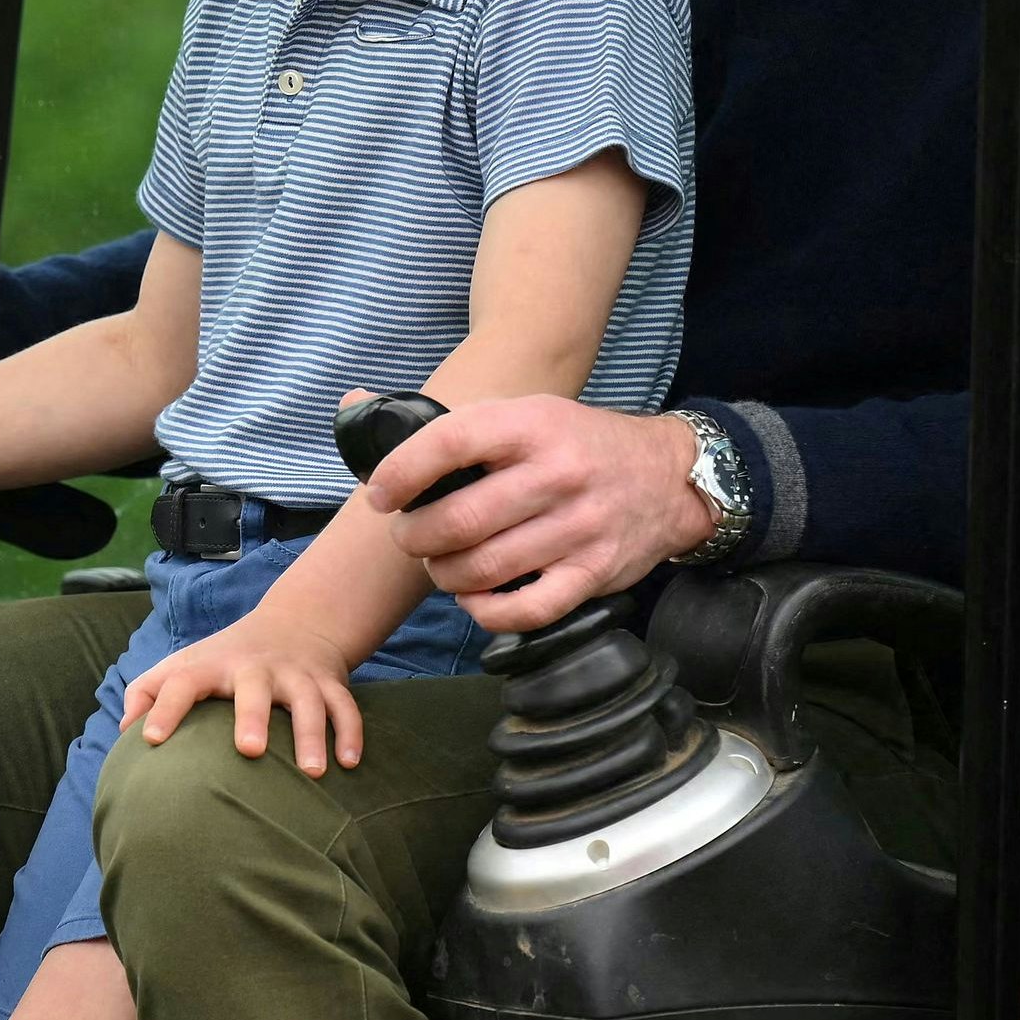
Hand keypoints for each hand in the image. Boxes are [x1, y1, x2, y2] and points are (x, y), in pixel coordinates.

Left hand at [121, 610, 370, 775]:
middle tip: (249, 749)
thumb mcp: (185, 663)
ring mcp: (296, 674)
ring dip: (312, 734)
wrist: (295, 622)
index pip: (182, 682)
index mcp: (213, 665)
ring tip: (312, 772)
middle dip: (253, 716)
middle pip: (254, 688)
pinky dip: (351, 733)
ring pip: (309, 701)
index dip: (164, 708)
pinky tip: (350, 763)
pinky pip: (345, 707)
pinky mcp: (329, 683)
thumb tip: (122, 731)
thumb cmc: (225, 658)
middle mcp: (255, 668)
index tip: (151, 740)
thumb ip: (147, 691)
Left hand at [365, 396, 713, 631]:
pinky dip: (487, 612)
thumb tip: (351, 407)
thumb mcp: (526, 415)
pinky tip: (474, 598)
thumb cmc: (576, 445)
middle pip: (460, 519)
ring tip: (440, 565)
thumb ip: (450, 424)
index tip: (380, 494)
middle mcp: (558, 473)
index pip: (451, 441)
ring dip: (445, 574)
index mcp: (532, 425)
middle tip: (410, 537)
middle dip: (416, 536)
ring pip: (485, 568)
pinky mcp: (595, 573)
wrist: (668, 476)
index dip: (401, 472)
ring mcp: (580, 527)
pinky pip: (528, 608)